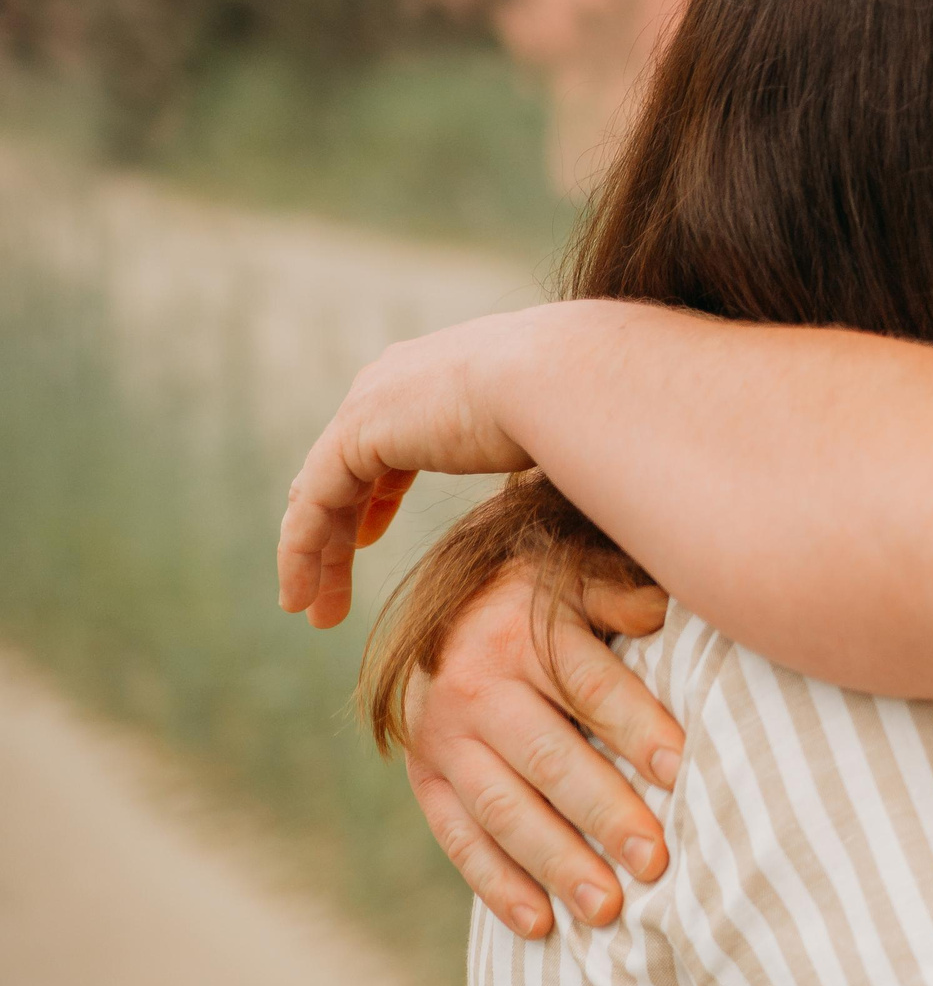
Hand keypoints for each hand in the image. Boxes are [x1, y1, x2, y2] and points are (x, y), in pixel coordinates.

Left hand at [279, 310, 545, 627]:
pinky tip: (301, 594)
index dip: (372, 493)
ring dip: (313, 554)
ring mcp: (369, 404)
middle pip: (343, 470)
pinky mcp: (356, 434)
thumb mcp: (544, 431)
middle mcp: (390, 382)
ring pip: (322, 491)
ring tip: (310, 610)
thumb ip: (530, 451)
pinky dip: (301, 550)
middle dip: (334, 531)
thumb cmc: (579, 407)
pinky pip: (314, 503)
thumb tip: (569, 485)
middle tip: (327, 589)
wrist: (565, 377)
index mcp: (432, 375)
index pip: (382, 441)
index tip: (368, 538)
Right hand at [402, 559, 681, 935]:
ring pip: (504, 810)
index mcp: (521, 634)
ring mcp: (441, 739)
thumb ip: (621, 596)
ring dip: (556, 864)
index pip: (591, 688)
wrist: (444, 606)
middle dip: (604, 813)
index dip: (638, 729)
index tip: (683, 773)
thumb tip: (663, 612)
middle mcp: (474, 687)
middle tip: (655, 861)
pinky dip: (497, 886)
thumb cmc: (541, 598)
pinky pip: (458, 839)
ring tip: (608, 910)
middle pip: (549, 758)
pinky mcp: (424, 778)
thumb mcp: (576, 577)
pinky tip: (540, 925)